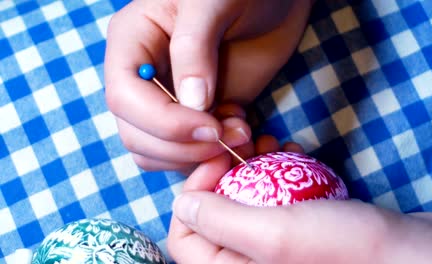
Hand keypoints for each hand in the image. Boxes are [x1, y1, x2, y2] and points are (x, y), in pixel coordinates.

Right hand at [104, 0, 312, 172]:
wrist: (274, 2)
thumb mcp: (212, 2)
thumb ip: (194, 48)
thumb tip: (191, 104)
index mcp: (133, 42)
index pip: (125, 98)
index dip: (164, 122)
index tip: (212, 127)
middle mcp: (143, 77)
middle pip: (137, 135)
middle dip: (183, 147)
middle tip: (232, 137)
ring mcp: (169, 101)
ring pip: (158, 153)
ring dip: (198, 157)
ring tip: (242, 133)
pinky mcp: (197, 117)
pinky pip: (189, 154)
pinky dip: (212, 158)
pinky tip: (242, 133)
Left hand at [168, 137, 431, 263]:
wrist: (410, 252)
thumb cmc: (346, 250)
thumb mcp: (274, 234)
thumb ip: (219, 221)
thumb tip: (182, 205)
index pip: (183, 237)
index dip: (194, 192)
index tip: (219, 160)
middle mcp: (248, 262)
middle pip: (213, 213)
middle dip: (225, 171)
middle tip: (245, 141)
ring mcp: (274, 246)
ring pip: (243, 199)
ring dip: (252, 165)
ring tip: (269, 142)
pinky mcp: (297, 228)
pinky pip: (272, 197)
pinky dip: (277, 171)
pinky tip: (291, 151)